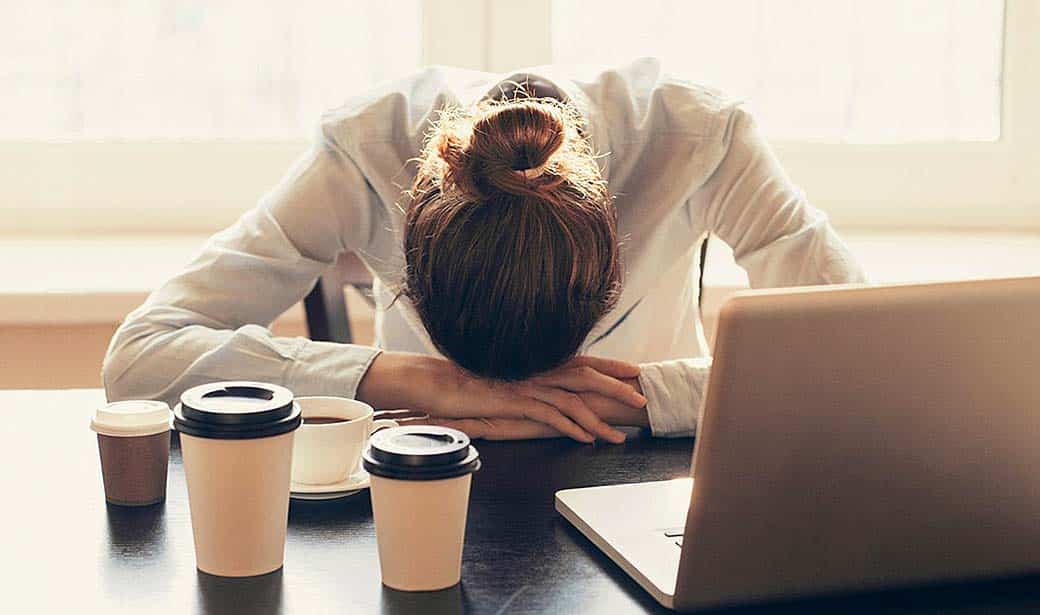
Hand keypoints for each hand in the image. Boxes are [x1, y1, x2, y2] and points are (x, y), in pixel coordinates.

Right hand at [358, 352, 646, 443]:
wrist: (434, 382)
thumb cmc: (467, 382)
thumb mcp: (503, 379)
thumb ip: (525, 381)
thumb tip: (543, 389)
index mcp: (535, 362)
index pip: (580, 360)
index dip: (609, 365)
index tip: (633, 370)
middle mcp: (535, 369)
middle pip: (585, 376)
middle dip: (616, 387)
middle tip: (642, 399)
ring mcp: (526, 384)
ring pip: (573, 399)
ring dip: (599, 418)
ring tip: (620, 435)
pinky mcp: (514, 401)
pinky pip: (550, 415)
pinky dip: (571, 427)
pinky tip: (587, 438)